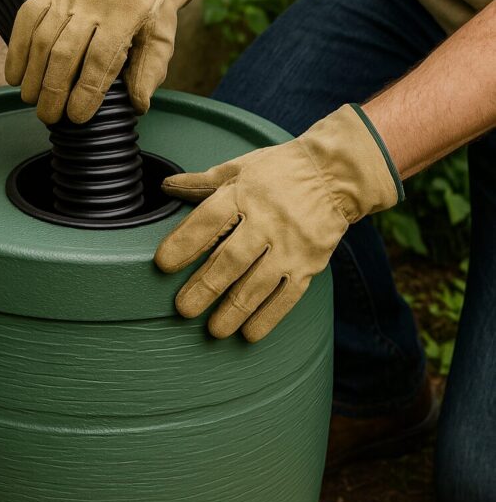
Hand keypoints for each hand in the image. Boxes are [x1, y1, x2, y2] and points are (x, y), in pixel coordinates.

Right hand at [5, 0, 196, 124]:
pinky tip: (14, 75)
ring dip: (32, 74)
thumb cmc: (151, 9)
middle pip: (65, 51)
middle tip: (48, 116)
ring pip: (42, 37)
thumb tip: (138, 105)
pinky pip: (26, 18)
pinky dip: (17, 49)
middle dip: (53, 89)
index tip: (76, 117)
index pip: (100, 58)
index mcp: (126, 13)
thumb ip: (150, 70)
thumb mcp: (162, 37)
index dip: (86, 91)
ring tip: (30, 100)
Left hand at [155, 104, 401, 341]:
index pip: (208, 221)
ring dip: (234, 309)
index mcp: (244, 194)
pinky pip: (288, 295)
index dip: (184, 243)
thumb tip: (166, 186)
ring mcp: (290, 245)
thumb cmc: (280, 171)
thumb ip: (203, 184)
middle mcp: (267, 221)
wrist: (336, 174)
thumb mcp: (240, 168)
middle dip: (205, 286)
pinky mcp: (309, 264)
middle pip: (231, 259)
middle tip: (184, 308)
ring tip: (214, 330)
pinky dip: (269, 316)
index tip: (164, 264)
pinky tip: (249, 333)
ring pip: (258, 283)